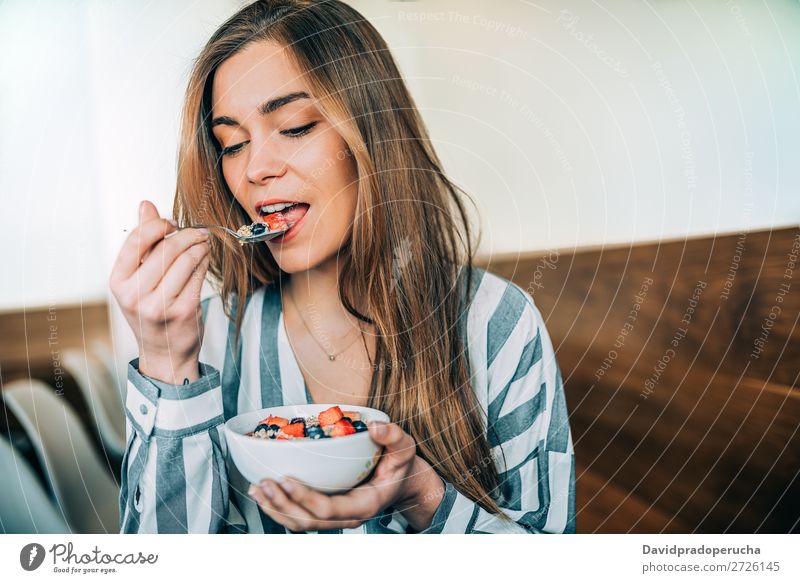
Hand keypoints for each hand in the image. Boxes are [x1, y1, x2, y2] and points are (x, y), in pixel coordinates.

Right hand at [109, 200, 210, 382]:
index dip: (158, 224)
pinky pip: (199, 274)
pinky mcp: (184, 311)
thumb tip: (146, 204)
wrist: (164, 354)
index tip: (172, 223)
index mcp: (118, 282)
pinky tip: (205, 257)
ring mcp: (159, 305)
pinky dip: (205, 261)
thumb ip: (143, 241)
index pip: (137, 239)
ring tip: (204, 242)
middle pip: (167, 248)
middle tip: (198, 232)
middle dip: (187, 234)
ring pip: (186, 259)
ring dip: (200, 245)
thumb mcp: (137, 278)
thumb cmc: (150, 310)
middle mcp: (135, 295)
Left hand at [249, 421, 445, 531]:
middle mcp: (347, 517)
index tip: (285, 478)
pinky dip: (279, 506)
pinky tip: (263, 491)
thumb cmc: (401, 464)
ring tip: (256, 489)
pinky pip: (299, 516)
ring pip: (299, 523)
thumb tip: (375, 427)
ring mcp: (335, 517)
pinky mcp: (325, 511)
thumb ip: (393, 436)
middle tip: (263, 482)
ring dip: (275, 508)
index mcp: (363, 505)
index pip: (328, 509)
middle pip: (307, 520)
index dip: (304, 497)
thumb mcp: (404, 447)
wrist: (403, 481)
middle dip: (282, 504)